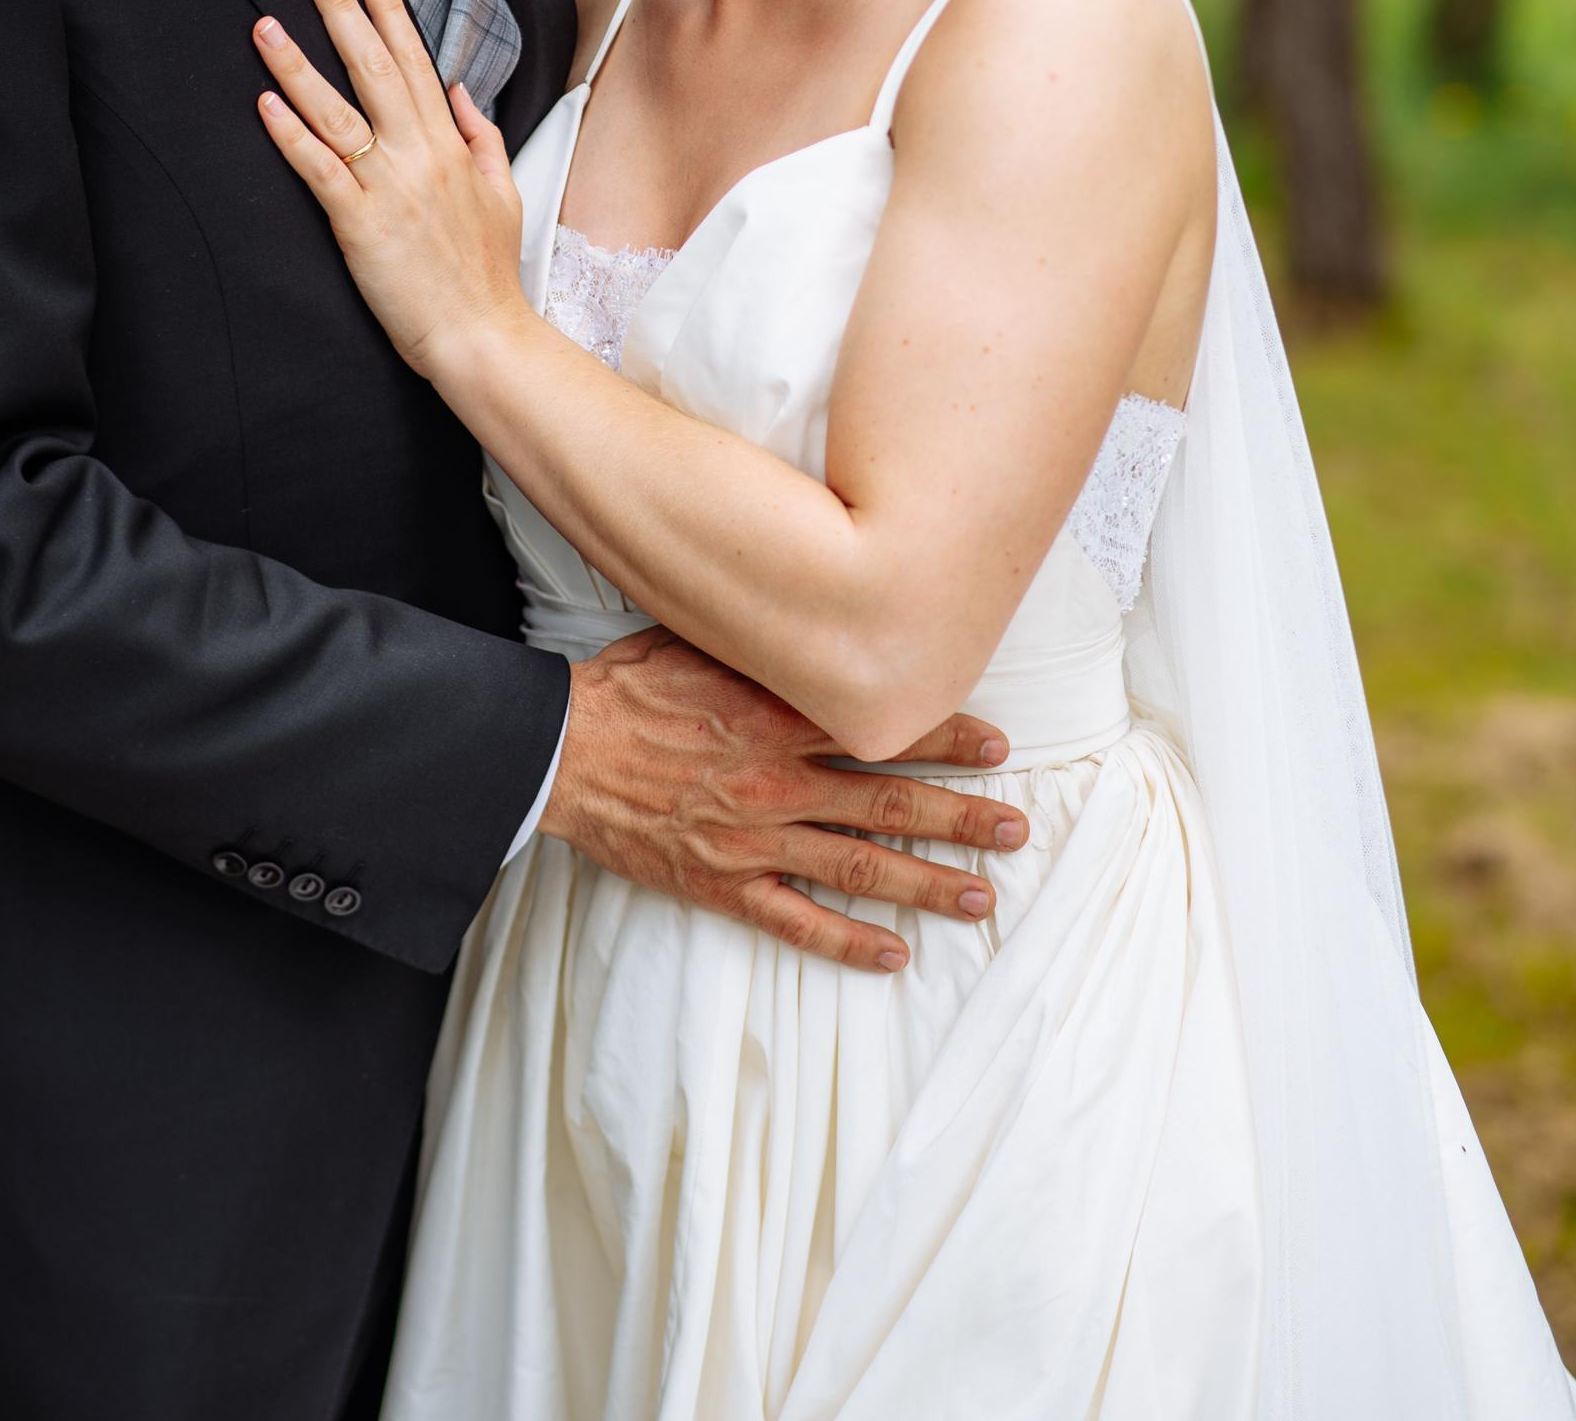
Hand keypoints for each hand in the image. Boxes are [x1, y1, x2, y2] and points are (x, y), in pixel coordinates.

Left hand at [254, 0, 527, 375]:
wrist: (483, 335)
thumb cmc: (488, 273)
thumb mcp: (504, 191)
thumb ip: (482, 136)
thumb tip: (461, 90)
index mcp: (450, 143)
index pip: (414, 61)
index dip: (389, 10)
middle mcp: (419, 154)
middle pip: (373, 66)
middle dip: (341, 9)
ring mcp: (389, 186)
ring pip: (338, 111)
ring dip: (298, 64)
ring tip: (266, 24)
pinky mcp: (360, 223)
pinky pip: (321, 169)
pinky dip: (292, 134)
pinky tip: (265, 103)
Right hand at [543, 627, 1026, 973]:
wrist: (560, 750)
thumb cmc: (627, 689)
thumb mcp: (700, 641)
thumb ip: (766, 645)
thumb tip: (822, 618)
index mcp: (776, 715)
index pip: (882, 727)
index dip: (946, 735)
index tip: (996, 743)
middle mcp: (777, 780)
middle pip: (889, 802)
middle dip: (961, 816)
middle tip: (1015, 828)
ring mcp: (753, 838)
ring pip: (859, 867)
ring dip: (927, 883)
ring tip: (981, 897)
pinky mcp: (723, 883)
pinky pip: (797, 922)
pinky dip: (848, 943)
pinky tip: (894, 956)